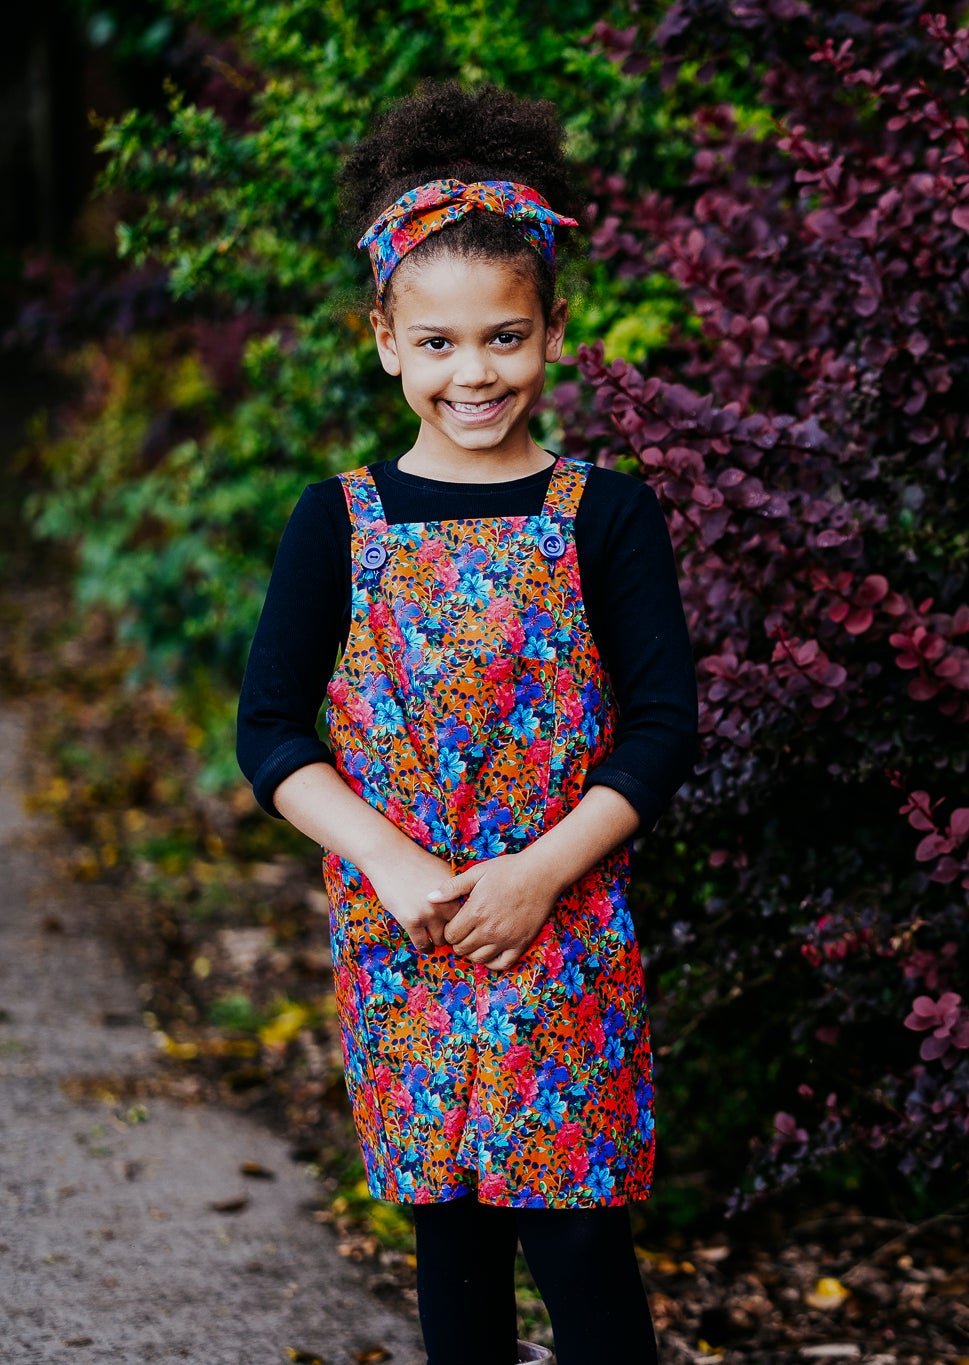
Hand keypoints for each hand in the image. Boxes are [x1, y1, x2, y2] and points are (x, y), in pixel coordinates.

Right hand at [364, 842, 458, 952]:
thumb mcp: (444, 871)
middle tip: (451, 940)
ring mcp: (430, 912)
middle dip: (455, 936)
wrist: (390, 856)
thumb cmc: (417, 862)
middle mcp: (447, 903)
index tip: (464, 930)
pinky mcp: (412, 920)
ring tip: (436, 944)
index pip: (470, 916)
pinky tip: (425, 946)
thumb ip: (456, 890)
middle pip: (459, 930)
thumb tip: (468, 908)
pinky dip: (425, 947)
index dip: (467, 924)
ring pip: (441, 940)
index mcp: (457, 890)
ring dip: (439, 942)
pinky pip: (423, 943)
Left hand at [427, 853, 557, 970]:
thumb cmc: (508, 870)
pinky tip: (490, 951)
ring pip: (478, 959)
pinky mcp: (520, 944)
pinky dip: (492, 962)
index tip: (455, 923)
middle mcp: (488, 930)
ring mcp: (505, 939)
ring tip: (475, 940)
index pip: (450, 935)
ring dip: (472, 952)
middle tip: (464, 931)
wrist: (541, 874)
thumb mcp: (477, 873)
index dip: (449, 930)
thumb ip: (452, 887)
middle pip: (462, 949)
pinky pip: (501, 964)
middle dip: (458, 942)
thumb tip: (429, 897)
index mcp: (475, 912)